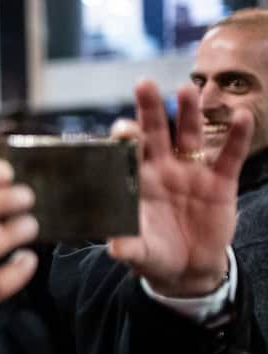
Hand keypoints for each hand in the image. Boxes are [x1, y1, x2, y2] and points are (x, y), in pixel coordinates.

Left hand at [106, 80, 249, 296]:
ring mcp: (192, 172)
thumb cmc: (156, 255)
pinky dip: (236, 137)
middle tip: (144, 85)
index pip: (128, 154)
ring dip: (189, 113)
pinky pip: (230, 155)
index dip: (124, 140)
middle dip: (149, 110)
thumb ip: (129, 247)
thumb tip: (114, 248)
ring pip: (189, 136)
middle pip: (155, 133)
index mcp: (139, 183)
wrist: (188, 268)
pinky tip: (240, 116)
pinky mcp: (221, 181)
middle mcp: (163, 170)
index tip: (120, 130)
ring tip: (185, 91)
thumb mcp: (141, 254)